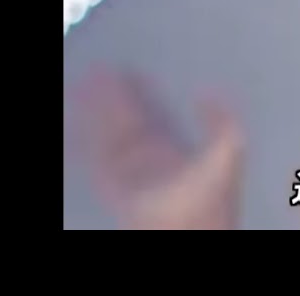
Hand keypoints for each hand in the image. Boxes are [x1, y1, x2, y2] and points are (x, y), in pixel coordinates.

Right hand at [73, 68, 243, 229]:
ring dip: (93, 112)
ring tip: (79, 87)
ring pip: (107, 135)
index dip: (144, 92)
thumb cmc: (212, 197)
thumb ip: (220, 120)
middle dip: (114, 96)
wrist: (190, 230)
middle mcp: (150, 158)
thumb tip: (209, 90)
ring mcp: (130, 172)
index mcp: (176, 148)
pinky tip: (70, 126)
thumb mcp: (229, 150)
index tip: (131, 71)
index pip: (156, 114)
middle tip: (99, 70)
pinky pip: (92, 159)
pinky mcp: (113, 186)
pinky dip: (80, 142)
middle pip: (127, 120)